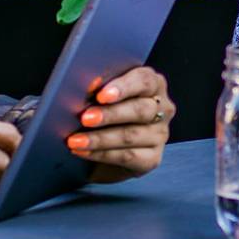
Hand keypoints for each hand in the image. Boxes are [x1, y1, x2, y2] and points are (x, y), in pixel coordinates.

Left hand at [70, 65, 175, 182]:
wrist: (106, 148)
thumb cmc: (105, 113)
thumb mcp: (104, 97)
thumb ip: (100, 89)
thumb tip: (87, 86)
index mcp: (154, 85)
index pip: (144, 80)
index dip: (123, 87)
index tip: (101, 95)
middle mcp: (162, 108)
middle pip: (140, 109)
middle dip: (110, 114)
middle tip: (85, 118)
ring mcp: (159, 134)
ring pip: (131, 135)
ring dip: (100, 138)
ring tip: (76, 140)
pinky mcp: (152, 158)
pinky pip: (127, 156)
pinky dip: (102, 154)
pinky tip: (84, 152)